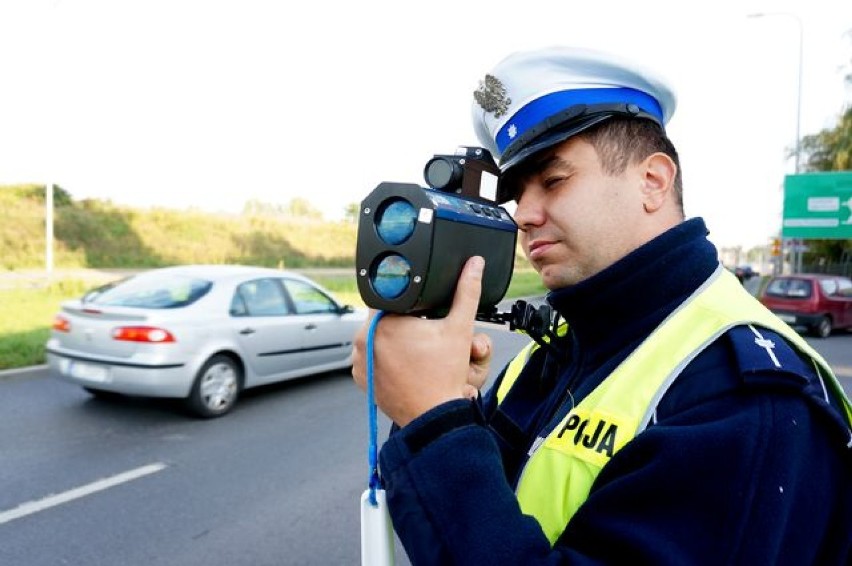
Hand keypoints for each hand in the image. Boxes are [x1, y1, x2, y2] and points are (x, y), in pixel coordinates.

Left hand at [352, 256, 487, 425]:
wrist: (434, 416)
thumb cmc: (444, 376)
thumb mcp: (459, 329)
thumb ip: (466, 292)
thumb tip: (475, 265)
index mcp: (382, 321)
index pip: (388, 295)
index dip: (405, 299)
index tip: (418, 307)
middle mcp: (362, 339)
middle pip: (381, 317)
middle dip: (399, 319)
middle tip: (420, 329)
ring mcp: (359, 361)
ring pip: (375, 337)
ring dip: (389, 338)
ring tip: (412, 347)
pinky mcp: (361, 378)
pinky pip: (370, 358)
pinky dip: (383, 358)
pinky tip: (402, 362)